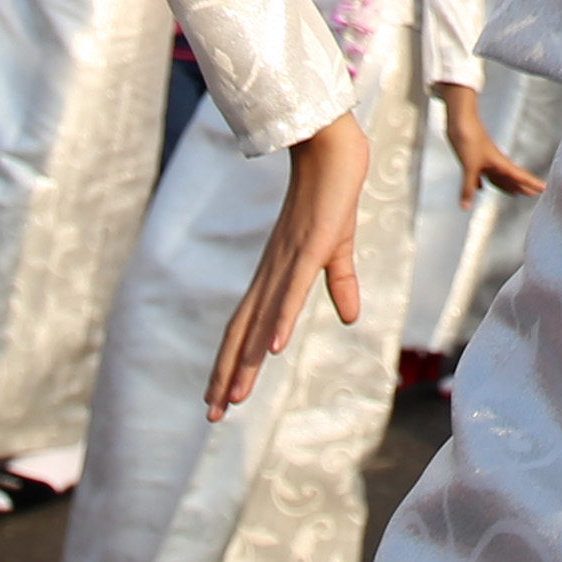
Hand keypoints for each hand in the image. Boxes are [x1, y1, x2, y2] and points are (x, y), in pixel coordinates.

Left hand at [209, 111, 374, 415]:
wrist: (331, 146)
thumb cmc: (331, 194)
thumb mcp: (338, 248)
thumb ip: (340, 283)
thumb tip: (350, 319)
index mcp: (276, 274)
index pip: (246, 327)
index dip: (231, 363)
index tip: (220, 400)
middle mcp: (273, 272)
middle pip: (242, 331)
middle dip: (226, 374)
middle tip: (212, 414)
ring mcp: (288, 260)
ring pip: (261, 319)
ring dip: (246, 359)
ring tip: (233, 397)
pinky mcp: (309, 247)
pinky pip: (292, 290)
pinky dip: (279, 319)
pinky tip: (270, 348)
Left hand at [441, 80, 544, 204]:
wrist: (460, 121)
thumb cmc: (469, 139)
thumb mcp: (469, 167)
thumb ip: (468, 188)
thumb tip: (466, 206)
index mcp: (500, 163)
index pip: (520, 176)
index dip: (532, 183)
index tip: (545, 188)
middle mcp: (496, 162)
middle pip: (511, 177)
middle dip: (521, 186)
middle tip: (532, 194)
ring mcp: (486, 160)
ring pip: (498, 176)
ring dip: (505, 185)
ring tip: (512, 193)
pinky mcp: (475, 158)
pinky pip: (482, 173)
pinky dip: (483, 181)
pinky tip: (480, 187)